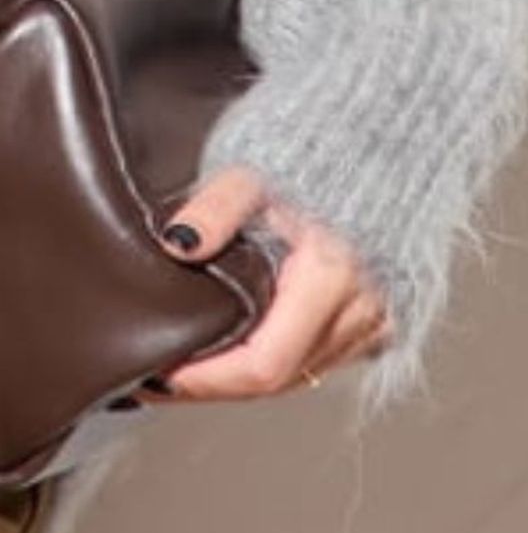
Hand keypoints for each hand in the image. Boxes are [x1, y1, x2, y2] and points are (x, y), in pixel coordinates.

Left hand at [136, 165, 396, 402]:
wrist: (370, 149)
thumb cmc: (305, 160)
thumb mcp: (249, 174)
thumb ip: (214, 210)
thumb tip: (176, 245)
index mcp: (332, 276)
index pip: (264, 362)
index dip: (209, 380)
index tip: (160, 375)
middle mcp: (362, 311)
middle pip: (278, 378)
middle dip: (215, 384)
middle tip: (157, 377)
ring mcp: (375, 323)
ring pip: (298, 374)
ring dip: (242, 377)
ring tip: (184, 366)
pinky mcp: (375, 324)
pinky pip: (316, 359)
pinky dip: (272, 360)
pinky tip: (231, 352)